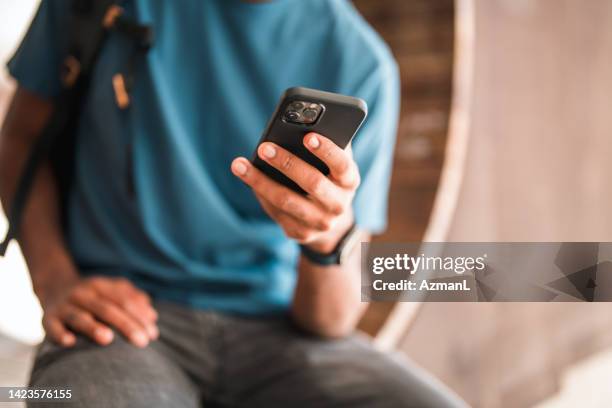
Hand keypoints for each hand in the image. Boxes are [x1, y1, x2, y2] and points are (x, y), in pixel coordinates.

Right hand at [39, 275, 158, 347]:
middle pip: (107, 308)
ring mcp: (64, 305)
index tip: (153, 334)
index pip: (124, 300)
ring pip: (79, 316)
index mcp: (101, 285)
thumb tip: (152, 316)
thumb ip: (133, 299)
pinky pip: (52, 326)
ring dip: (92, 327)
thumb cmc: (93, 295)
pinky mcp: (47, 318)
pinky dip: (59, 334)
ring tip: (108, 339)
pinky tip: (69, 342)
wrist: (53, 286)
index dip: (140, 316)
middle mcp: (83, 293)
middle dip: (126, 325)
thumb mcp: (112, 291)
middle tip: (142, 342)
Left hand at [231, 132, 359, 252]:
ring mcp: (320, 223)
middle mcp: (339, 205)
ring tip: (240, 164)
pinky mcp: (301, 233)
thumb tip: (304, 119)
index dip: (327, 150)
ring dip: (261, 181)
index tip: (308, 136)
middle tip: (264, 147)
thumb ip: (328, 141)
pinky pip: (276, 212)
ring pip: (286, 200)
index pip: (342, 165)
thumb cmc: (328, 176)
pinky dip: (260, 193)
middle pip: (312, 183)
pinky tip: (247, 178)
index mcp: (349, 181)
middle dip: (287, 163)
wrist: (331, 219)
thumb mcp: (333, 161)